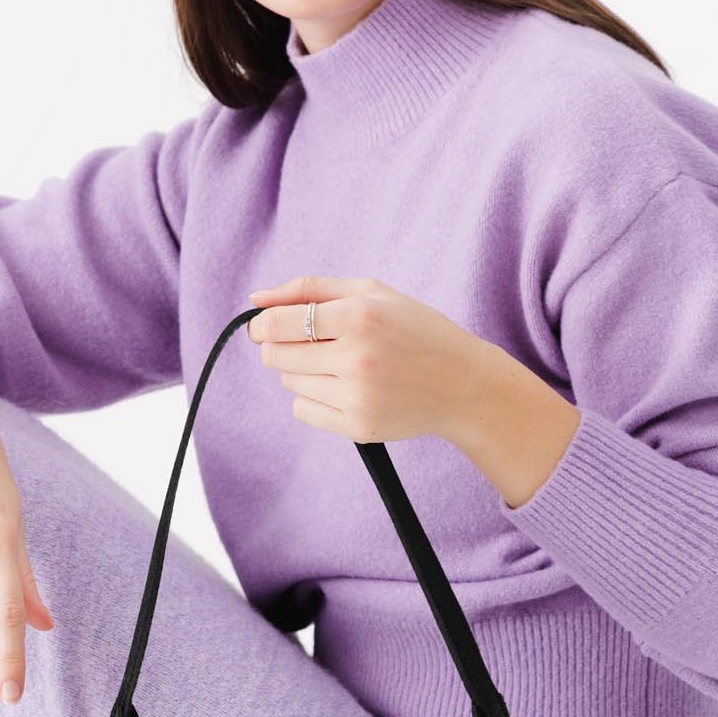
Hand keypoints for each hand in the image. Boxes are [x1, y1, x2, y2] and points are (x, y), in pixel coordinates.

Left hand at [246, 275, 580, 504]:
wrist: (461, 384)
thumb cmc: (414, 330)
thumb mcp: (371, 293)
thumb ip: (310, 289)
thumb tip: (255, 299)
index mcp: (359, 316)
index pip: (278, 324)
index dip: (262, 326)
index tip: (264, 328)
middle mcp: (357, 357)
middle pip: (277, 357)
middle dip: (282, 349)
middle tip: (312, 345)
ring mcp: (357, 397)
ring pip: (290, 384)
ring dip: (304, 373)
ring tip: (342, 366)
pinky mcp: (359, 427)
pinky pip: (304, 411)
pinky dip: (314, 400)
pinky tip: (345, 390)